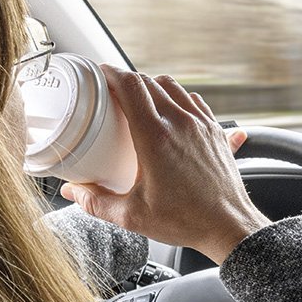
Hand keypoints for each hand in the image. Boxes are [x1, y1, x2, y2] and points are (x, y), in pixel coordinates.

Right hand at [60, 66, 269, 263]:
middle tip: (114, 94)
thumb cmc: (186, 221)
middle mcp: (180, 123)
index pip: (131, 86)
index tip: (100, 75)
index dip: (112, 74)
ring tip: (141, 101)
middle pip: (149, 82)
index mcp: (155, 137)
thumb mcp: (132, 215)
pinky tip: (173, 113)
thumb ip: (96, 202)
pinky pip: (195, 102)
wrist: (228, 227)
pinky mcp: (216, 132)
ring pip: (174, 87)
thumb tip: (73, 192)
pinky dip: (179, 100)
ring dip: (154, 87)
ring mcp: (202, 124)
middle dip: (129, 82)